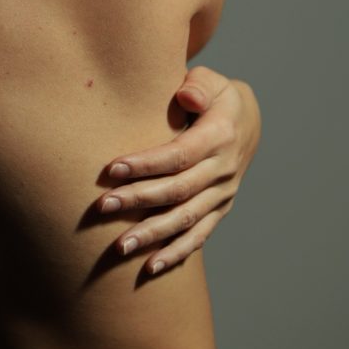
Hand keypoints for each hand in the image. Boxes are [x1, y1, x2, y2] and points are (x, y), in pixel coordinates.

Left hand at [99, 65, 261, 275]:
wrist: (246, 121)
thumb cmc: (215, 95)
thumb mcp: (211, 81)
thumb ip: (197, 86)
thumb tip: (186, 96)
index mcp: (219, 137)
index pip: (178, 155)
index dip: (145, 164)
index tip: (111, 170)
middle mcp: (224, 170)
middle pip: (177, 191)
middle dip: (138, 200)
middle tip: (102, 207)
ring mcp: (223, 194)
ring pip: (185, 220)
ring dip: (152, 235)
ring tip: (119, 247)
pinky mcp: (220, 210)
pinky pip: (198, 236)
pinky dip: (175, 253)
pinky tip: (149, 267)